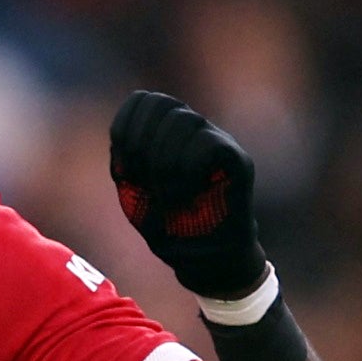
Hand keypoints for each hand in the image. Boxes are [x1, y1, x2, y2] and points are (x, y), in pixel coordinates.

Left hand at [107, 90, 269, 301]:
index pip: (143, 100)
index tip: (125, 167)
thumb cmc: (169, 226)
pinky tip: (185, 195)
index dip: (127, 127)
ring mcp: (218, 141)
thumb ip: (127, 154)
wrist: (202, 260)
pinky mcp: (237, 160)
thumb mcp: (134, 189)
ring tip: (168, 196)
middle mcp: (194, 129)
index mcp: (166, 133)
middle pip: (161, 104)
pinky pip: (207, 145)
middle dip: (142, 145)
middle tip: (146, 182)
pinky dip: (187, 172)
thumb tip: (124, 129)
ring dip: (164, 163)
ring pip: (184, 121)